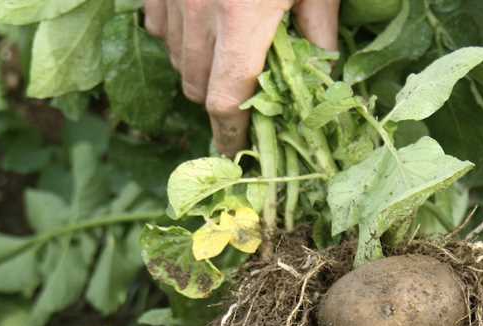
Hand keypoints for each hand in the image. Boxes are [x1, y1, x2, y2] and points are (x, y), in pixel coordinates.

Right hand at [143, 0, 339, 155]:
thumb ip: (318, 28)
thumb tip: (324, 78)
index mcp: (242, 16)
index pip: (226, 100)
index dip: (231, 135)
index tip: (238, 154)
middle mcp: (198, 8)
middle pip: (197, 86)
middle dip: (220, 102)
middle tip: (250, 99)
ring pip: (176, 57)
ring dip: (200, 69)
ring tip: (231, 56)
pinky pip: (158, 24)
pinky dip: (178, 35)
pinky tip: (204, 22)